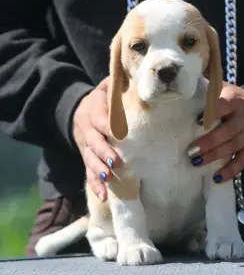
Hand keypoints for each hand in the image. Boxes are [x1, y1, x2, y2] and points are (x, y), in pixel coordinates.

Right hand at [73, 77, 120, 200]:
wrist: (77, 112)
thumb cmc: (99, 101)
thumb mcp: (105, 89)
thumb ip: (117, 85)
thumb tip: (136, 78)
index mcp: (93, 112)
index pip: (100, 119)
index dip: (108, 126)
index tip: (118, 134)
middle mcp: (88, 131)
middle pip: (94, 143)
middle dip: (104, 152)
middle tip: (116, 162)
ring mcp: (86, 147)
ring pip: (90, 160)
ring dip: (99, 171)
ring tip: (109, 179)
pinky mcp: (87, 158)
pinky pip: (89, 172)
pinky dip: (95, 184)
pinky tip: (105, 195)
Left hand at [187, 82, 243, 182]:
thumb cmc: (238, 102)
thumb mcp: (227, 90)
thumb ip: (209, 88)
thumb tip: (187, 79)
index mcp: (234, 101)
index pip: (222, 106)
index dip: (210, 114)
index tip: (196, 121)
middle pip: (226, 132)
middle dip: (208, 142)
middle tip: (190, 151)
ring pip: (232, 147)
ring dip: (214, 156)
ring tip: (196, 163)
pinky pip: (242, 162)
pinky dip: (230, 171)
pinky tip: (217, 178)